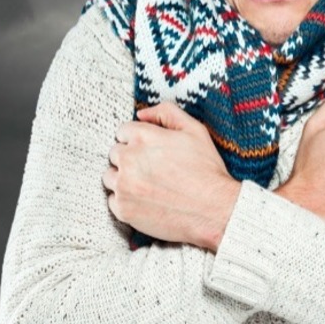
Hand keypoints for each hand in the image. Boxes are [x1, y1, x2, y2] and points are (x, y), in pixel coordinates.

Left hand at [104, 101, 240, 250]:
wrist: (214, 209)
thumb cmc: (206, 169)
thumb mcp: (195, 130)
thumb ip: (167, 113)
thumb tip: (141, 114)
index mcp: (143, 137)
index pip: (123, 131)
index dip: (138, 139)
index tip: (151, 150)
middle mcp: (128, 160)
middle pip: (115, 153)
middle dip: (130, 158)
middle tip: (153, 168)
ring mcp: (123, 186)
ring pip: (110, 177)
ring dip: (124, 178)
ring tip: (149, 184)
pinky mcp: (123, 210)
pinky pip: (113, 200)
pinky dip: (126, 200)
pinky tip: (147, 200)